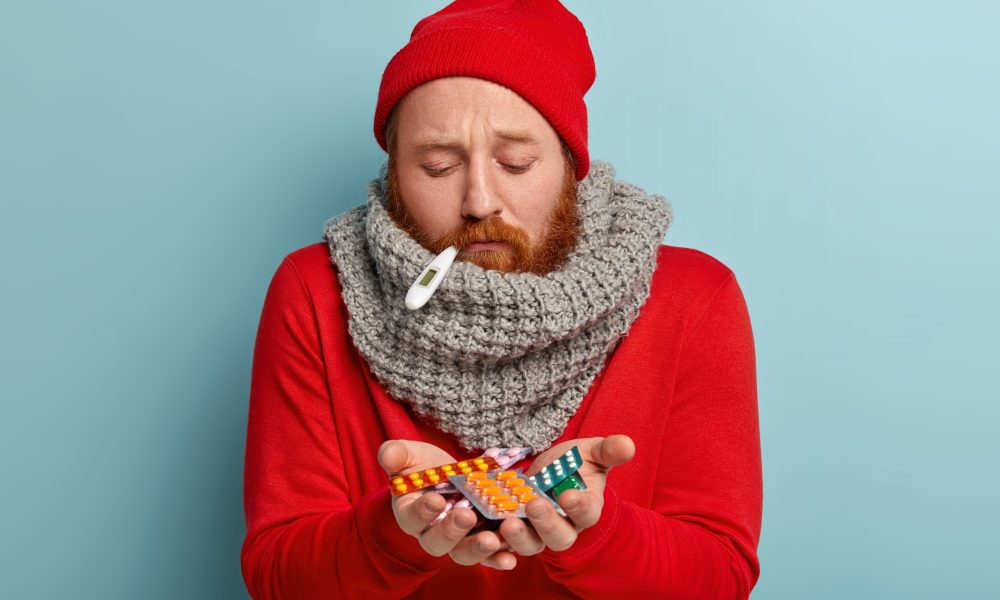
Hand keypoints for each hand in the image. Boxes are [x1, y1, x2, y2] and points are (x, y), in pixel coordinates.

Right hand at [377, 440, 517, 569]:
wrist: (452, 475)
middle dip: (451, 531)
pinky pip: (488, 557)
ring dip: (477, 549)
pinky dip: (498, 559)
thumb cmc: (426, 467)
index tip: (435, 499)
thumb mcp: (412, 455)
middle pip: (437, 542)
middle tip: (466, 516)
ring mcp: (458, 541)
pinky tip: (510, 556)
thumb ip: (396, 454)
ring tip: (492, 539)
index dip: (422, 512)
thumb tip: (388, 457)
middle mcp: (432, 533)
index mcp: (411, 514)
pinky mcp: (481, 541)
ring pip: (463, 553)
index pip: (411, 518)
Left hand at [498, 435, 634, 554]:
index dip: (579, 506)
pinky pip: (504, 544)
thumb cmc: (574, 463)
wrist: (549, 473)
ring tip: (508, 523)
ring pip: (531, 545)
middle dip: (548, 523)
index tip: (569, 495)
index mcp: (585, 508)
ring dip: (520, 537)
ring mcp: (537, 532)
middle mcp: (563, 526)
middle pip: (559, 537)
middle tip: (535, 505)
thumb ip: (608, 451)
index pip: (587, 513)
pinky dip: (495, 542)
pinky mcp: (513, 532)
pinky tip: (484, 533)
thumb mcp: (590, 452)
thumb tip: (628, 445)